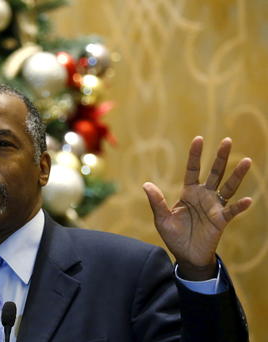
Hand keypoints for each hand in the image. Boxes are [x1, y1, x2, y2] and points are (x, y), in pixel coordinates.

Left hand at [142, 137, 251, 279]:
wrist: (186, 256)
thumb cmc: (174, 236)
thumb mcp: (161, 218)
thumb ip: (156, 202)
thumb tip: (146, 184)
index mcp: (189, 193)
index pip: (193, 169)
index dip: (195, 155)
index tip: (199, 139)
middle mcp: (204, 196)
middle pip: (214, 173)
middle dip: (220, 157)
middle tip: (227, 140)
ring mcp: (214, 207)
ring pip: (228, 187)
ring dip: (237, 175)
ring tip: (246, 160)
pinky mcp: (221, 220)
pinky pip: (232, 211)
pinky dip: (239, 206)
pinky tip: (248, 200)